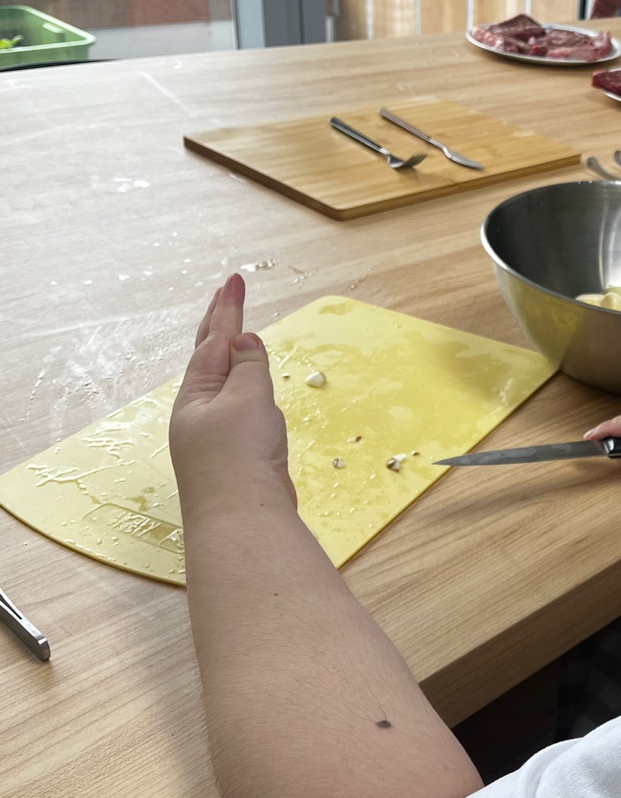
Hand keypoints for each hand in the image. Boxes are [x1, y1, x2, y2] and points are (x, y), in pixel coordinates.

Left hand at [170, 273, 294, 514]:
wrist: (243, 518)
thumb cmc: (241, 456)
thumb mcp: (247, 399)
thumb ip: (247, 367)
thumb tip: (242, 340)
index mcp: (196, 394)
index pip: (213, 340)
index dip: (226, 309)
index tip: (233, 280)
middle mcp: (198, 412)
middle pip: (208, 358)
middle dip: (219, 325)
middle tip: (227, 294)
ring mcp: (212, 435)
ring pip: (220, 384)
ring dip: (226, 355)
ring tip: (230, 333)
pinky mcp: (231, 456)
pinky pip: (235, 408)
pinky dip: (240, 387)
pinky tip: (245, 390)